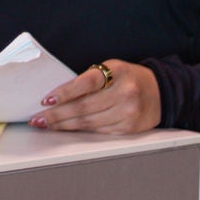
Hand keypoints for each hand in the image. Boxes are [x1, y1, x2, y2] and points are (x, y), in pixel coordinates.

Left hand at [30, 60, 159, 134]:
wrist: (161, 92)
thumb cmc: (128, 78)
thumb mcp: (112, 69)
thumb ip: (90, 80)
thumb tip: (59, 96)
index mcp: (117, 72)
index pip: (85, 83)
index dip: (63, 93)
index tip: (45, 101)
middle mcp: (124, 93)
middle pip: (83, 107)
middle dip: (57, 115)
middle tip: (38, 119)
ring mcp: (128, 112)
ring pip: (89, 122)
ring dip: (64, 125)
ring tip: (47, 125)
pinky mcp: (129, 128)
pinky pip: (99, 131)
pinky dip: (81, 130)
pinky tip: (68, 129)